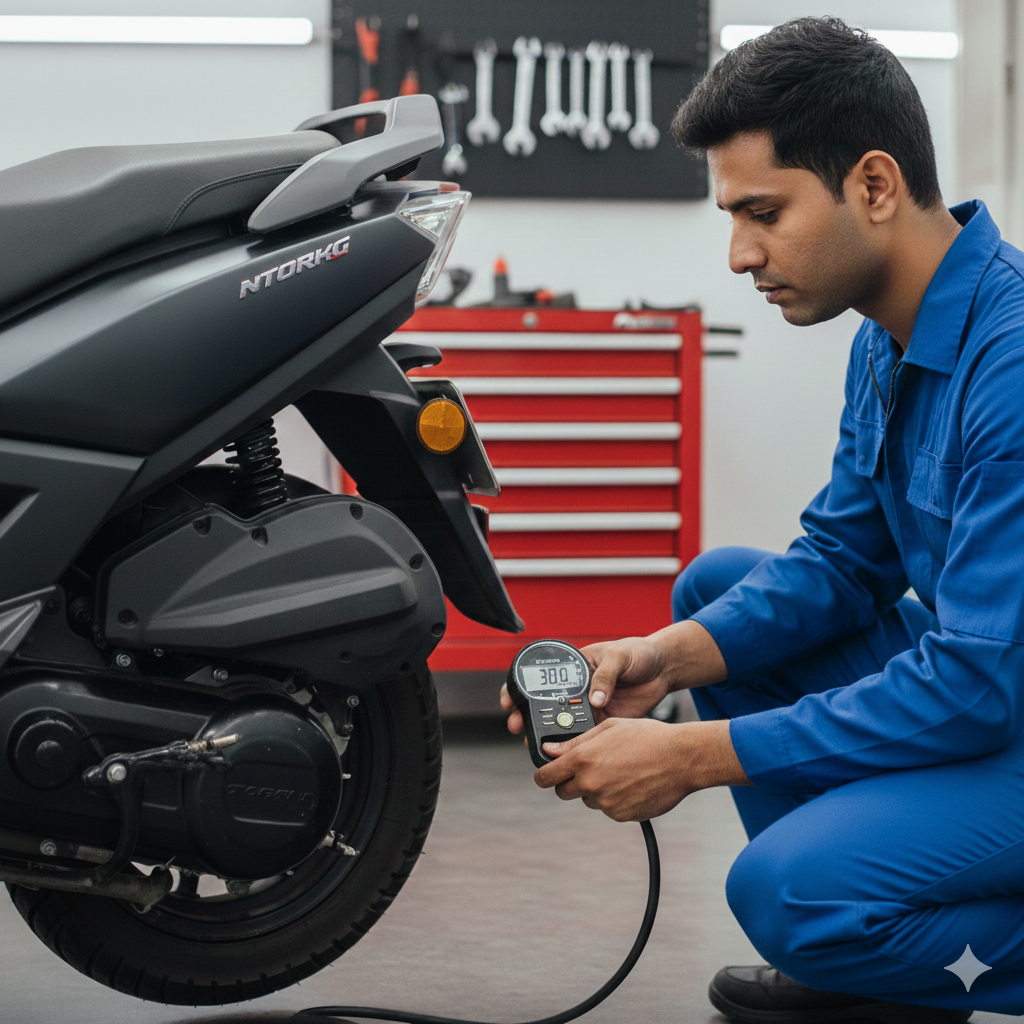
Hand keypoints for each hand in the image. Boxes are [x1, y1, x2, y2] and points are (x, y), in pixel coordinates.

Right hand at [499, 620, 725, 735]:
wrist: (664, 669)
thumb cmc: (639, 654)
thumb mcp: (620, 656)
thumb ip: (606, 676)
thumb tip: (595, 700)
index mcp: (576, 668)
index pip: (542, 678)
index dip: (522, 688)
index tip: (511, 700)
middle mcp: (577, 689)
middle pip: (546, 704)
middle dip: (527, 715)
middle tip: (516, 725)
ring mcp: (589, 706)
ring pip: (562, 723)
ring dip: (548, 734)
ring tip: (534, 744)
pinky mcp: (603, 722)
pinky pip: (585, 736)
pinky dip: (574, 745)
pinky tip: (564, 753)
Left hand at [532, 718, 744, 820]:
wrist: (681, 758)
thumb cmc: (647, 737)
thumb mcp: (609, 728)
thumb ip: (576, 742)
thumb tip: (551, 750)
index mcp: (583, 760)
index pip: (545, 777)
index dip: (543, 775)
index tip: (546, 774)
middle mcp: (591, 784)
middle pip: (563, 792)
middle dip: (570, 782)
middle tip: (588, 770)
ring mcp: (606, 803)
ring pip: (589, 800)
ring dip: (596, 790)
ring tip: (620, 771)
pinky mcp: (622, 815)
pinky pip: (609, 809)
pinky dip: (615, 799)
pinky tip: (631, 783)